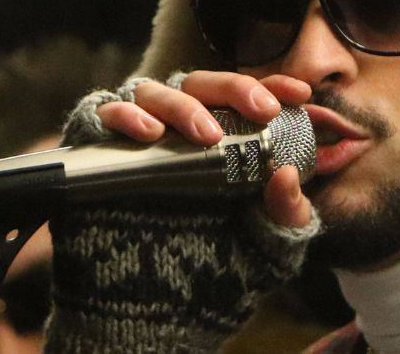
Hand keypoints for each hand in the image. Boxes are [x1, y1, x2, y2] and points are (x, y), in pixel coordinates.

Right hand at [46, 71, 320, 352]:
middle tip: (262, 111)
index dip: (272, 86)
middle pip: (200, 84)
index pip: (245, 99)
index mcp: (221, 142)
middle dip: (234, 88)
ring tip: (206, 135)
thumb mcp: (265, 247)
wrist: (153, 315)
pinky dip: (123, 116)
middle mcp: (177, 132)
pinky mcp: (98, 151)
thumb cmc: (213, 272)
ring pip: (152, 91)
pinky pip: (101, 115)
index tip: (301, 94)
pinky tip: (148, 134)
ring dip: (181, 105)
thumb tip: (287, 176)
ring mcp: (136, 139)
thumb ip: (286, 214)